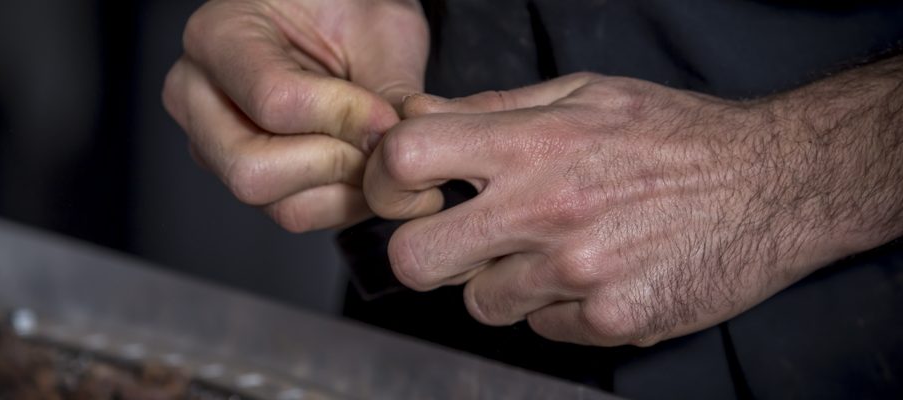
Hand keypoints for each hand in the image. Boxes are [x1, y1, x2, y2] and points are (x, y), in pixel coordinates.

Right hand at [163, 0, 427, 231]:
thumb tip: (393, 151)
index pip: (275, 103)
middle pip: (253, 173)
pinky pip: (295, 213)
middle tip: (380, 143)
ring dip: (345, 190)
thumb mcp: (382, 31)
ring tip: (376, 152)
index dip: (345, 118)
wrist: (343, 21)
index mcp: (218, 35)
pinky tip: (362, 166)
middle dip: (335, 165)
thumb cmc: (350, 11)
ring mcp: (213, 145)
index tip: (388, 114)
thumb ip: (391, 89)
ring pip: (278, 205)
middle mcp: (197, 96)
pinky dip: (343, 201)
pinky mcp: (244, 177)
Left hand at [364, 73, 863, 345]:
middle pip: (416, 258)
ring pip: (481, 303)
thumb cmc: (674, 133)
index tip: (409, 189)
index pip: (407, 158)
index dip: (387, 178)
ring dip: (502, 281)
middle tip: (460, 238)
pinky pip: (541, 330)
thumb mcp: (583, 93)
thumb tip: (417, 115)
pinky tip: (594, 274)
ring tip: (552, 250)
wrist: (773, 184)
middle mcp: (547, 209)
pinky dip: (555, 308)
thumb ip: (491, 107)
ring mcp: (578, 273)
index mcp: (533, 143)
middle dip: (426, 250)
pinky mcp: (612, 321)